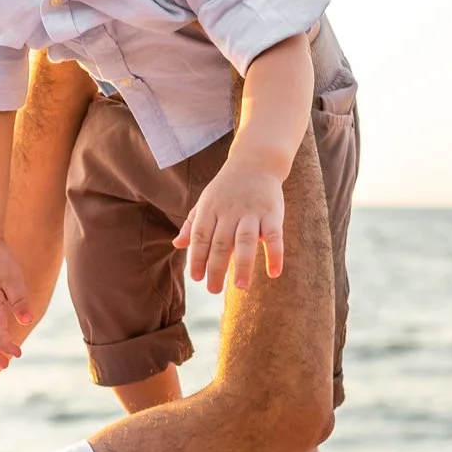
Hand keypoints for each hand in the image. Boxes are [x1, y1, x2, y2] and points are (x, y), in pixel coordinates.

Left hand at [175, 160, 284, 291]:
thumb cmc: (227, 188)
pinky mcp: (273, 213)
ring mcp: (252, 212)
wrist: (256, 162)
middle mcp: (230, 211)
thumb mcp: (206, 201)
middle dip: (216, 268)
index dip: (197, 257)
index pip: (200, 236)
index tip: (196, 277)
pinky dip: (275, 255)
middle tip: (213, 290)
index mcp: (210, 209)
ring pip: (246, 241)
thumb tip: (177, 245)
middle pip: (221, 243)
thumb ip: (192, 224)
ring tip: (240, 287)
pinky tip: (274, 273)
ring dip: (243, 265)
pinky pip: (274, 236)